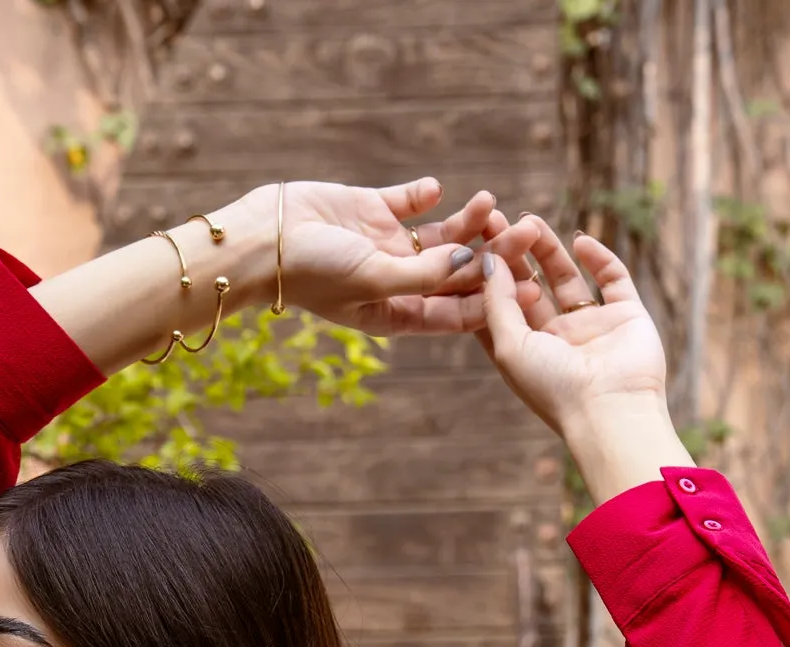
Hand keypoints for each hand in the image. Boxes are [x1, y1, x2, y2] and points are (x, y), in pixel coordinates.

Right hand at [217, 178, 505, 334]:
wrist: (261, 239)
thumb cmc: (312, 272)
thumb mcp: (374, 279)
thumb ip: (424, 274)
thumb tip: (473, 264)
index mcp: (395, 315)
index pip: (454, 313)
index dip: (491, 302)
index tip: (528, 288)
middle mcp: (394, 283)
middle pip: (454, 272)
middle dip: (489, 255)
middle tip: (524, 232)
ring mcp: (383, 246)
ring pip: (439, 237)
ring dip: (465, 222)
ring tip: (490, 201)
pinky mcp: (369, 211)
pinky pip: (407, 202)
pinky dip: (424, 195)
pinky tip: (437, 189)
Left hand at [476, 212, 692, 500]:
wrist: (611, 409)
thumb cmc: (553, 387)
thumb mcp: (509, 345)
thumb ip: (497, 302)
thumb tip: (488, 261)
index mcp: (524, 352)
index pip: (500, 306)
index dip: (486, 274)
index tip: (472, 241)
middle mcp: (555, 339)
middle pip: (530, 287)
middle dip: (513, 254)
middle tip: (497, 218)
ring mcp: (590, 326)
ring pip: (566, 278)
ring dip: (548, 250)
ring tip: (531, 220)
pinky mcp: (625, 315)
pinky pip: (612, 278)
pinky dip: (598, 257)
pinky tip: (579, 241)